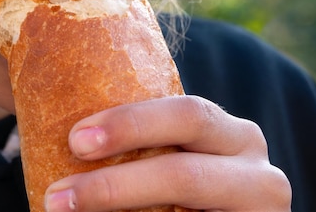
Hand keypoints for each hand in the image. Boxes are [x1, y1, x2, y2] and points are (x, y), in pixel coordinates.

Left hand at [44, 95, 291, 211]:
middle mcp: (256, 171)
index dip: (131, 124)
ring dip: (118, 209)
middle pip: (185, 172)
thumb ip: (143, 144)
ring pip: (186, 201)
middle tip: (59, 195)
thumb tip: (65, 135)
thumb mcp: (174, 157)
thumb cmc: (185, 182)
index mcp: (231, 134)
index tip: (75, 139)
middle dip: (116, 184)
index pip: (186, 113)